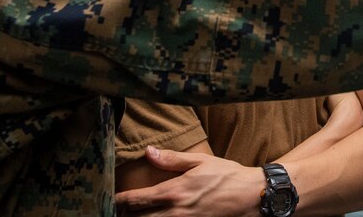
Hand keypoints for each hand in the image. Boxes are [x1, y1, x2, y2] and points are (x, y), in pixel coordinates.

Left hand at [115, 146, 262, 216]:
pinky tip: (157, 216)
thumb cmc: (227, 176)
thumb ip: (171, 159)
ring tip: (135, 213)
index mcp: (174, 191)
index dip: (119, 200)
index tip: (111, 198)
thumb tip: (148, 151)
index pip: (136, 200)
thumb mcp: (200, 161)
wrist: (251, 196)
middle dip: (127, 214)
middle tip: (119, 210)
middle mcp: (175, 212)